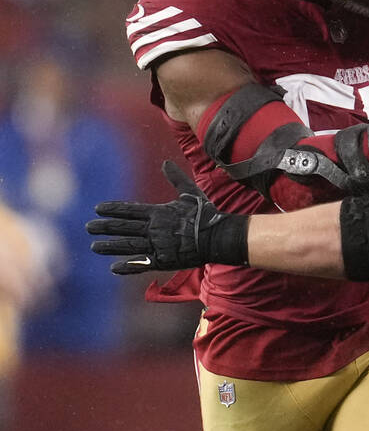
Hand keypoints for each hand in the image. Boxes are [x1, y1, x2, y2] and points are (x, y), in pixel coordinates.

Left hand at [87, 162, 248, 273]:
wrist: (219, 237)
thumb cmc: (206, 214)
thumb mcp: (191, 193)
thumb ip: (176, 179)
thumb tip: (165, 162)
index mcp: (159, 212)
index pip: (130, 209)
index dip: (113, 209)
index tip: (98, 209)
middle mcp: (154, 229)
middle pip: (124, 227)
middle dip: (104, 226)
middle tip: (88, 226)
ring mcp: (157, 245)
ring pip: (128, 245)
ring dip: (110, 246)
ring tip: (94, 246)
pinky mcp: (164, 260)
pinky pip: (142, 263)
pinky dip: (128, 266)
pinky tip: (114, 268)